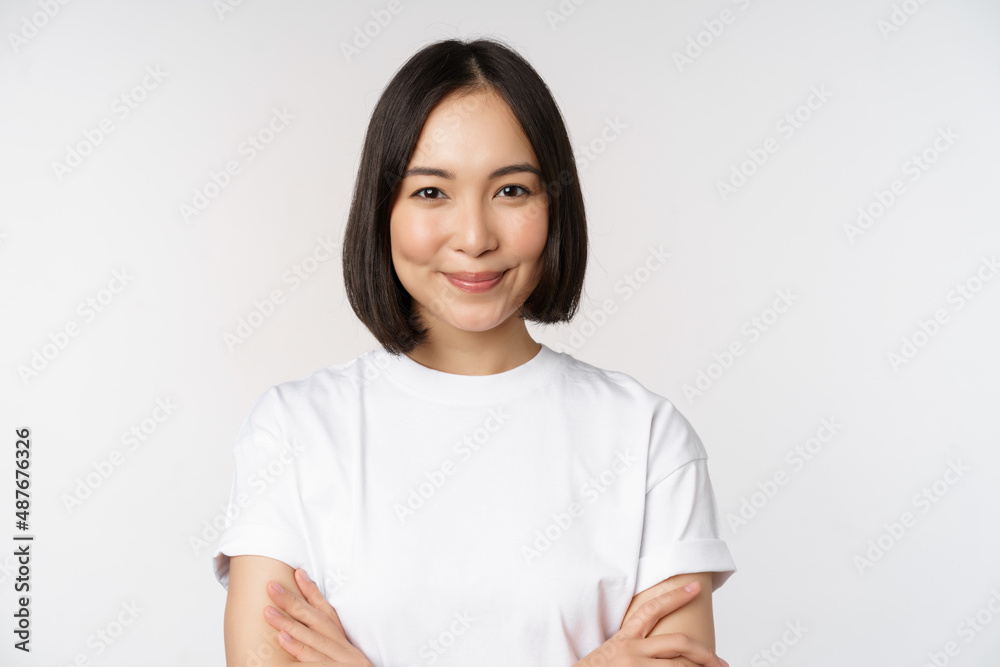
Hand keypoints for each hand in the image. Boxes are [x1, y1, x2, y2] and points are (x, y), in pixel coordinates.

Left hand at [264, 568, 373, 665]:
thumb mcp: (343, 658)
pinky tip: (282, 638)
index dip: (312, 591)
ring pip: (313, 638)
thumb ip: (327, 645)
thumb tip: (302, 629)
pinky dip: (298, 648)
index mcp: (344, 644)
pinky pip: (314, 660)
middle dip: (293, 602)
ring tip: (268, 611)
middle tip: (271, 587)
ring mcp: (341, 662)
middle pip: (317, 620)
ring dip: (288, 623)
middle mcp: (344, 649)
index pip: (327, 612)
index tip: (297, 573)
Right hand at [574, 581, 728, 666]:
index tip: (694, 587)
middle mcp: (630, 650)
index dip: (675, 596)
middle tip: (719, 661)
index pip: (651, 610)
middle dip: (703, 652)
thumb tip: (660, 650)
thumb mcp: (611, 654)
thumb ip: (634, 646)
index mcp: (624, 639)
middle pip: (677, 642)